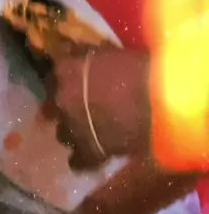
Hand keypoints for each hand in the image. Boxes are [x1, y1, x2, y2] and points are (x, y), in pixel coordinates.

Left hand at [50, 47, 150, 169]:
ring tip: (90, 130)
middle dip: (67, 104)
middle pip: (54, 104)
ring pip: (62, 132)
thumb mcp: (108, 52)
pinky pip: (77, 160)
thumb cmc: (137, 69)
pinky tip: (93, 153)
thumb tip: (74, 54)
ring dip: (73, 130)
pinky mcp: (87, 152)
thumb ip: (85, 56)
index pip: (55, 72)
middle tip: (83, 105)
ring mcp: (71, 127)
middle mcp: (61, 99)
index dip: (66, 77)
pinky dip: (83, 158)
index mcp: (64, 70)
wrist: (158, 102)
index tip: (75, 78)